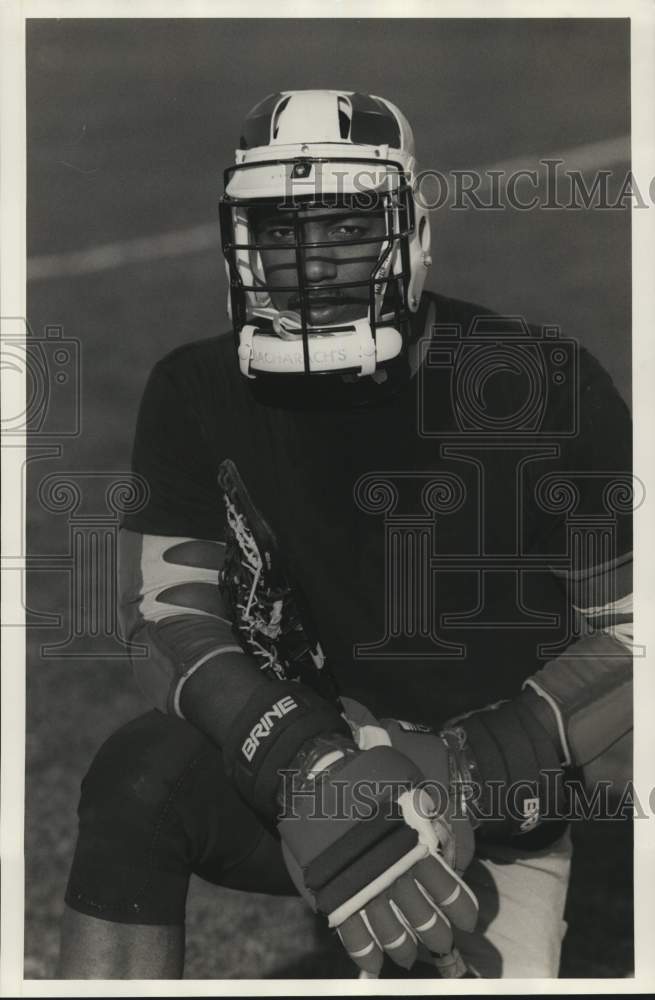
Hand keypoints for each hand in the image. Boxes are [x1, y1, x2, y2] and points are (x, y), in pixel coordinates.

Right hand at [278, 741, 477, 974]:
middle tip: (438, 943)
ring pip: (392, 932)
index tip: (466, 923)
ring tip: (408, 955)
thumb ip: (428, 818)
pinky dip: (364, 951)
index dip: (460, 910)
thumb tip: (445, 846)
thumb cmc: (366, 780)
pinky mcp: (335, 894)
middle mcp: (393, 871)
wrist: (318, 778)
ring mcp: (364, 886)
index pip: (446, 889)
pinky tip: (373, 963)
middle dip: (435, 935)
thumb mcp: (408, 789)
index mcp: (414, 846)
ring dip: (403, 947)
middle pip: (423, 919)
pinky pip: (353, 933)